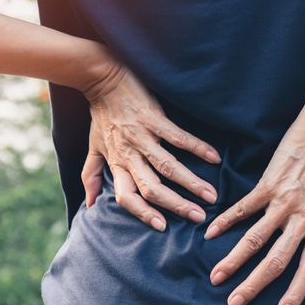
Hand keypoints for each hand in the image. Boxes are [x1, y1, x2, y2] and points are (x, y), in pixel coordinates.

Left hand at [81, 62, 220, 230]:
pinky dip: (197, 147)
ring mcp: (142, 136)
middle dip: (176, 205)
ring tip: (211, 195)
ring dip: (191, 183)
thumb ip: (91, 176)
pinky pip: (177, 137)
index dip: (143, 213)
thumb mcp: (93, 147)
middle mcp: (129, 154)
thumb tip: (89, 205)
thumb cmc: (100, 114)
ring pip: (168, 167)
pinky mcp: (153, 117)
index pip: (127, 196)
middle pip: (152, 187)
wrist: (102, 77)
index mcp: (116, 163)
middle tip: (200, 217)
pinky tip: (214, 157)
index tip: (162, 227)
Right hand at [204, 115, 304, 304]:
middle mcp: (302, 219)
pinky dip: (227, 220)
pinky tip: (211, 233)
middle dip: (254, 285)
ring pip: (255, 238)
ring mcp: (283, 202)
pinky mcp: (268, 184)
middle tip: (235, 304)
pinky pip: (245, 207)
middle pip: (276, 260)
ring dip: (234, 259)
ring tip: (217, 277)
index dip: (296, 293)